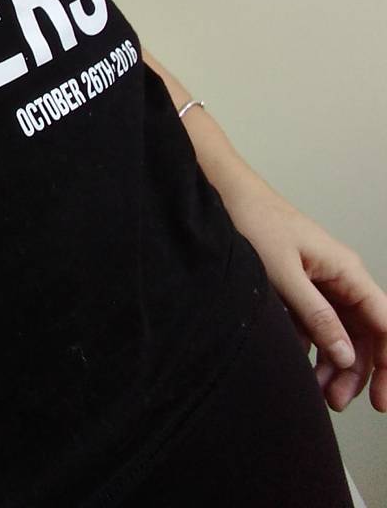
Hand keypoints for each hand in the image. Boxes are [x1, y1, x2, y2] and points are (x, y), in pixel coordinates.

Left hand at [218, 169, 386, 413]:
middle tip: (335, 401)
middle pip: (364, 335)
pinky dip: (310, 346)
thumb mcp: (282, 274)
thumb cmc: (253, 221)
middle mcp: (340, 278)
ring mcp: (319, 281)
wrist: (222, 191)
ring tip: (319, 392)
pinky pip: (314, 322)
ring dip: (333, 363)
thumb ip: (315, 315)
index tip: (382, 401)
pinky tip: (298, 363)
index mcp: (347, 272)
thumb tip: (345, 357)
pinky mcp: (297, 284)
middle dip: (356, 372)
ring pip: (340, 332)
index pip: (386, 326)